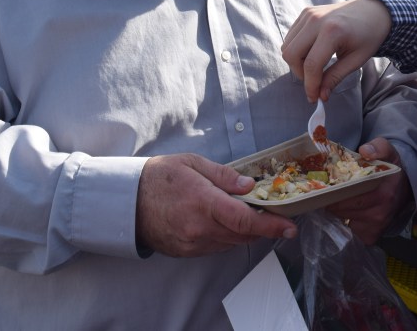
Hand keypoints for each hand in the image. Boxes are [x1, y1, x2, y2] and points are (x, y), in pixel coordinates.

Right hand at [135, 153, 296, 257]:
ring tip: (247, 214)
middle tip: (274, 215)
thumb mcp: (192, 164)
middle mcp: (199, 228)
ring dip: (244, 232)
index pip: (245, 220)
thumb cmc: (159, 177)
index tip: (289, 227)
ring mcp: (192, 243)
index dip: (271, 225)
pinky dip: (227, 236)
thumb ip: (224, 176)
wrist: (126, 201)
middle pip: (243, 235)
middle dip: (262, 227)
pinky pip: (216, 247)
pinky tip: (224, 222)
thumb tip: (249, 186)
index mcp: (203, 202)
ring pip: (231, 242)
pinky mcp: (187, 252)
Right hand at [281, 0, 391, 101]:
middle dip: (300, 74)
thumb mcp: (356, 60)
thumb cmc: (369, 35)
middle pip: (291, 54)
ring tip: (315, 67)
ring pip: (287, 46)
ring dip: (297, 62)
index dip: (310, 85)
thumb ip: (335, 77)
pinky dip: (297, 49)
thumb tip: (321, 96)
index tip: (314, 98)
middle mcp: (316, 20)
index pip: (311, 65)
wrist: (373, 11)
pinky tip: (313, 53)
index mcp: (332, 31)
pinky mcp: (306, 13)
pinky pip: (291, 36)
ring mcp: (309, 14)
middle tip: (315, 80)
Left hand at [324, 137, 410, 244]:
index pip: (350, 198)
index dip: (334, 193)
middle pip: (343, 211)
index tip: (324, 186)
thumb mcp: (387, 151)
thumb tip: (365, 151)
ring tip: (330, 201)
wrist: (404, 188)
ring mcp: (376, 228)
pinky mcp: (372, 237)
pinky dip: (342, 224)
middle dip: (330, 202)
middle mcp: (380, 214)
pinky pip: (349, 233)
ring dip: (335, 213)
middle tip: (323, 193)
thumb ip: (378, 147)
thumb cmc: (390, 170)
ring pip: (343, 222)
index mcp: (384, 194)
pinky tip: (341, 213)